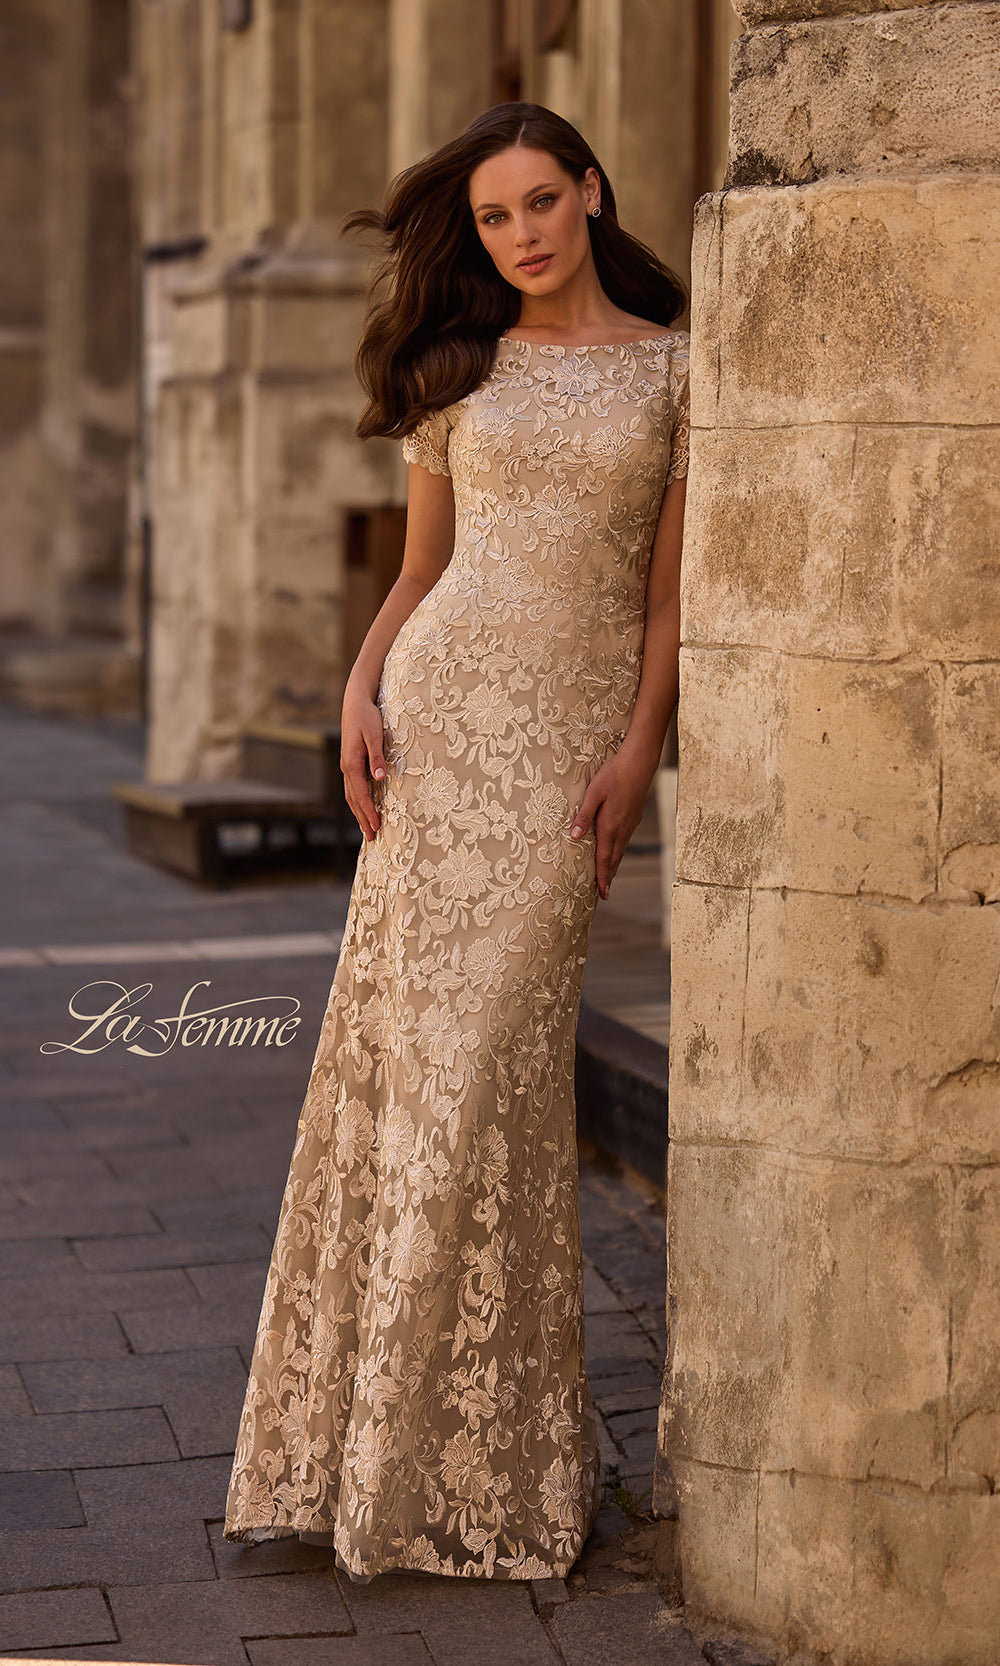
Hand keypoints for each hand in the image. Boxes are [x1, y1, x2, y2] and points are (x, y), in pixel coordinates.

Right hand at [341, 683, 386, 840]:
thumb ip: (377, 757)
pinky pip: (352, 788)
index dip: (369, 812)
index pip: (360, 794)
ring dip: (359, 813)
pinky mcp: (350, 762)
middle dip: (362, 819)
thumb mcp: (374, 734)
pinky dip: (357, 802)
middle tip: (371, 838)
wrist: (355, 701)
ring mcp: (347, 766)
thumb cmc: (367, 716)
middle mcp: (346, 767)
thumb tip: (380, 778)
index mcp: (352, 763)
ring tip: (366, 830)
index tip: (377, 826)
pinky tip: (362, 808)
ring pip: (351, 795)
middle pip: (353, 800)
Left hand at [569, 741, 658, 899]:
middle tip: (604, 894)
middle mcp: (622, 829)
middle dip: (608, 877)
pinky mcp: (634, 817)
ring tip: (608, 878)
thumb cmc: (613, 775)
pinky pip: (625, 841)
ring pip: (621, 850)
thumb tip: (574, 837)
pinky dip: (619, 852)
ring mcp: (630, 823)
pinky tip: (616, 852)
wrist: (639, 762)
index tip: (602, 894)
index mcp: (610, 826)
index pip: (604, 858)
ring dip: (614, 866)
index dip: (602, 877)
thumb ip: (583, 816)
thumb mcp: (593, 793)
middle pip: (614, 859)